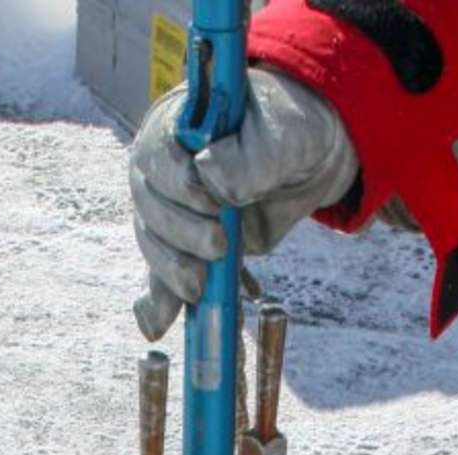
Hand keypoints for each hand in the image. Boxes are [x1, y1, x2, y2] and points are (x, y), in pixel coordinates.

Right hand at [129, 69, 358, 338]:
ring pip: (154, 245)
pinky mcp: (185, 246)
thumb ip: (248, 154)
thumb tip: (208, 176)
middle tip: (219, 247)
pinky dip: (162, 301)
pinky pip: (163, 275)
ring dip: (173, 271)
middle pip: (150, 208)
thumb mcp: (279, 135)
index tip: (211, 202)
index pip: (156, 157)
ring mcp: (170, 210)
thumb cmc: (290, 133)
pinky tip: (157, 325)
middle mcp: (162, 169)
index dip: (178, 185)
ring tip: (200, 287)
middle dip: (181, 235)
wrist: (308, 162)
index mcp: (176, 126)